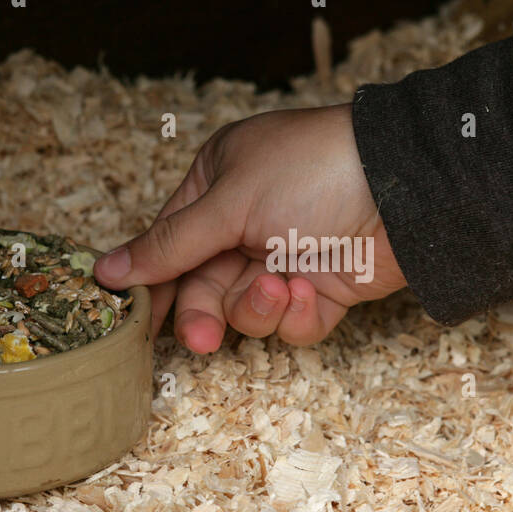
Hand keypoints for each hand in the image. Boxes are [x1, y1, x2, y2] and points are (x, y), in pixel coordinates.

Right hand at [95, 103, 406, 351]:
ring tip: (282, 285)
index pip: (169, 241)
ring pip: (245, 310)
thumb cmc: (313, 171)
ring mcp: (287, 257)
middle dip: (204, 313)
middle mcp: (248, 222)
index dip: (153, 280)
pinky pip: (291, 324)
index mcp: (218, 183)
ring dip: (257, 307)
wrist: (406, 191)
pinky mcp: (324, 290)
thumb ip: (170, 244)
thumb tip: (106, 269)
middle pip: (203, 285)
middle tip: (201, 340)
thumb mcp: (230, 203)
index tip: (132, 318)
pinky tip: (312, 289)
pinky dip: (298, 315)